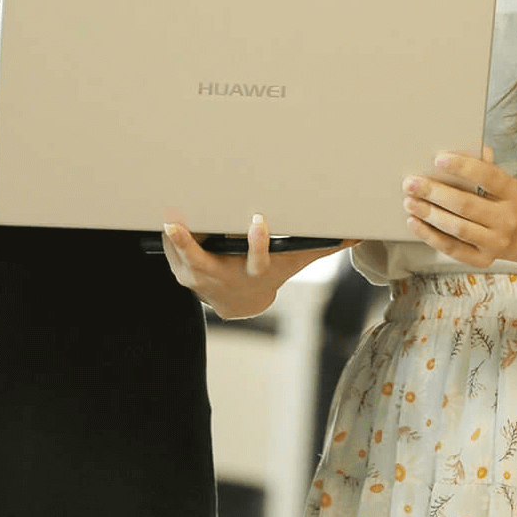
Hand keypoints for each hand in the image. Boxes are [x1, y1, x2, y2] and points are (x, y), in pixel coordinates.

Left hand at [159, 214, 355, 319]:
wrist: (242, 301)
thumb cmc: (271, 272)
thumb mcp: (296, 263)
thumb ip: (324, 246)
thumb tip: (358, 232)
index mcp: (254, 272)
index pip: (257, 260)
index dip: (257, 243)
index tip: (258, 220)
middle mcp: (223, 278)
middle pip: (202, 263)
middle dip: (189, 246)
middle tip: (177, 224)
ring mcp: (199, 279)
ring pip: (178, 259)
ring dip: (167, 241)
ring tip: (160, 214)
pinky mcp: (182, 273)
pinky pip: (169, 255)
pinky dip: (164, 240)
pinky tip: (158, 215)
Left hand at [403, 145, 516, 267]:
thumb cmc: (497, 198)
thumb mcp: (497, 180)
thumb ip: (482, 164)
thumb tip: (465, 145)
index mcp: (513, 192)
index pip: (488, 176)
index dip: (463, 167)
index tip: (437, 159)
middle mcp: (508, 219)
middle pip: (467, 204)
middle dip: (435, 192)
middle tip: (411, 183)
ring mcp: (497, 242)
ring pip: (458, 228)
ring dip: (429, 214)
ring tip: (409, 202)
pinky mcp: (483, 260)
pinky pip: (453, 249)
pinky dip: (430, 236)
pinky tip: (414, 223)